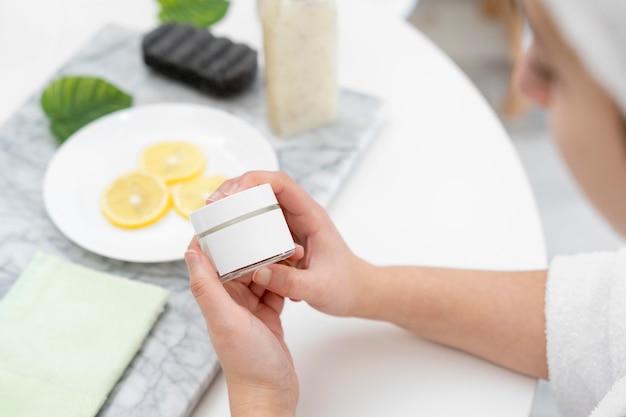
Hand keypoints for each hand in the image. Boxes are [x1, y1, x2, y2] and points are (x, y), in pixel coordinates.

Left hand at [185, 237, 297, 416]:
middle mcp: (229, 300)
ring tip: (290, 245)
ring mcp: (248, 307)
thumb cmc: (248, 363)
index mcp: (215, 297)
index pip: (209, 257)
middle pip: (237, 260)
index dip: (214, 234)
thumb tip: (191, 251)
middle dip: (251, 241)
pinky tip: (295, 266)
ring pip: (259, 270)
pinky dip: (284, 276)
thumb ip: (208, 287)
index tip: (224, 211)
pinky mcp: (267, 313)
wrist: (271, 393)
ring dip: (272, 257)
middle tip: (268, 223)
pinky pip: (274, 286)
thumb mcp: (226, 321)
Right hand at [206, 171, 373, 316]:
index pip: (281, 184)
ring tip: (213, 217)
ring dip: (237, 205)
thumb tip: (257, 272)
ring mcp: (292, 224)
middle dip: (237, 189)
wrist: (358, 291)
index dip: (253, 182)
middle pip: (265, 186)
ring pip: (260, 202)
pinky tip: (227, 234)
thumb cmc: (345, 286)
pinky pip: (261, 221)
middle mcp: (301, 214)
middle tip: (212, 205)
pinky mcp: (286, 236)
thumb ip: (289, 282)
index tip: (230, 195)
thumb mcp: (318, 288)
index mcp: (312, 217)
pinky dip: (243, 222)